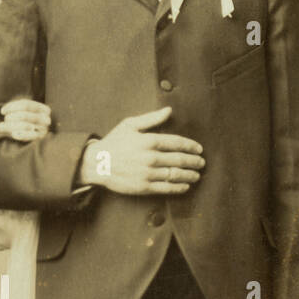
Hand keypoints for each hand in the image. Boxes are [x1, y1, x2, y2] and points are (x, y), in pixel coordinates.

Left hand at [0, 97, 51, 140]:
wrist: (40, 135)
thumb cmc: (29, 120)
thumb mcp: (26, 112)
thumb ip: (15, 108)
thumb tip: (2, 111)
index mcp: (44, 109)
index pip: (26, 104)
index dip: (12, 107)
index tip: (2, 111)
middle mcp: (46, 119)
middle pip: (25, 116)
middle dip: (11, 117)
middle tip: (5, 119)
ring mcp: (44, 130)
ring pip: (25, 126)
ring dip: (11, 126)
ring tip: (2, 127)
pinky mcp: (40, 139)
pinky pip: (29, 136)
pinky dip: (21, 135)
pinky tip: (13, 134)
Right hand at [77, 106, 204, 193]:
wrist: (97, 163)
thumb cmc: (114, 142)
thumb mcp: (130, 125)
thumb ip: (151, 119)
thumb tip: (169, 110)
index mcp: (149, 141)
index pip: (177, 143)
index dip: (191, 146)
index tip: (199, 149)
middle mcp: (150, 158)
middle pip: (179, 159)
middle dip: (193, 161)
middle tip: (201, 162)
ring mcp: (147, 173)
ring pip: (175, 175)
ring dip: (189, 175)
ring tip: (196, 175)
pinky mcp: (143, 187)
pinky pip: (165, 188)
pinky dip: (178, 188)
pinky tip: (185, 186)